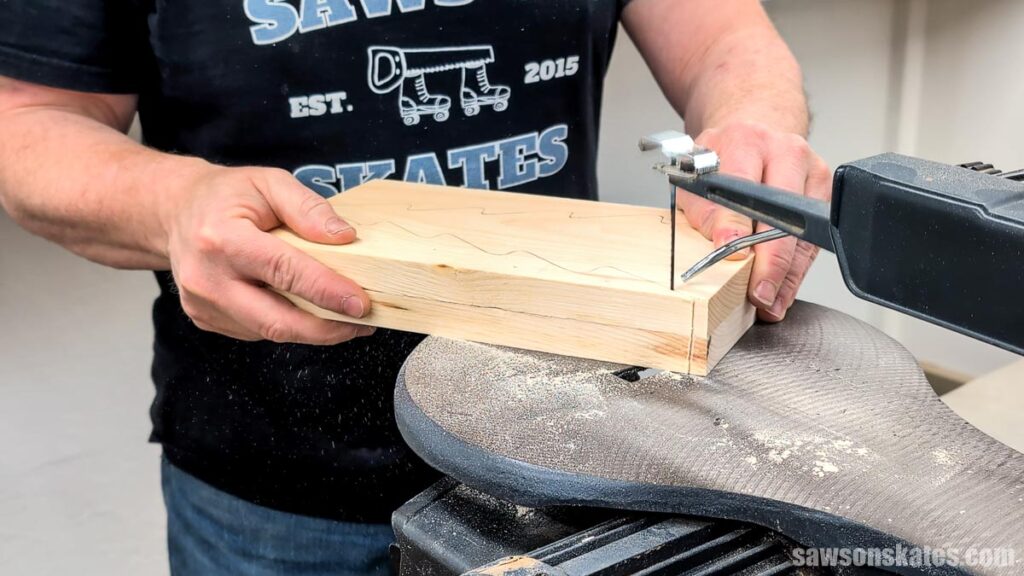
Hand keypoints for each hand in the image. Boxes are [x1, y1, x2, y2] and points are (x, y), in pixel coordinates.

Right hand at [163, 165, 373, 343]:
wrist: (175, 213)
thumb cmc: (225, 196)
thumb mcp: (269, 183)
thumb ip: (308, 208)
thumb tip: (345, 237)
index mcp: (222, 239)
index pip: (284, 272)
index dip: (326, 291)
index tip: (360, 303)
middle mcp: (208, 278)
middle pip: (276, 320)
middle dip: (327, 329)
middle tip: (364, 322)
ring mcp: (203, 304)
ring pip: (270, 331)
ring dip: (313, 330)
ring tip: (345, 317)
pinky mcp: (206, 319)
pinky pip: (258, 331)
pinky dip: (289, 325)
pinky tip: (307, 311)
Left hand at [679, 121, 831, 321]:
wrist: (751, 133)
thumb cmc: (721, 160)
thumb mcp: (696, 179)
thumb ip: (705, 211)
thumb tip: (726, 244)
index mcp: (746, 142)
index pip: (745, 187)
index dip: (738, 224)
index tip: (732, 253)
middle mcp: (785, 151)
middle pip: (786, 212)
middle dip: (772, 259)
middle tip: (759, 292)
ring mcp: (811, 170)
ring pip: (805, 231)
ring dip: (787, 273)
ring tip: (771, 300)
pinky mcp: (824, 190)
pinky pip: (813, 238)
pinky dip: (797, 268)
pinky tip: (783, 287)